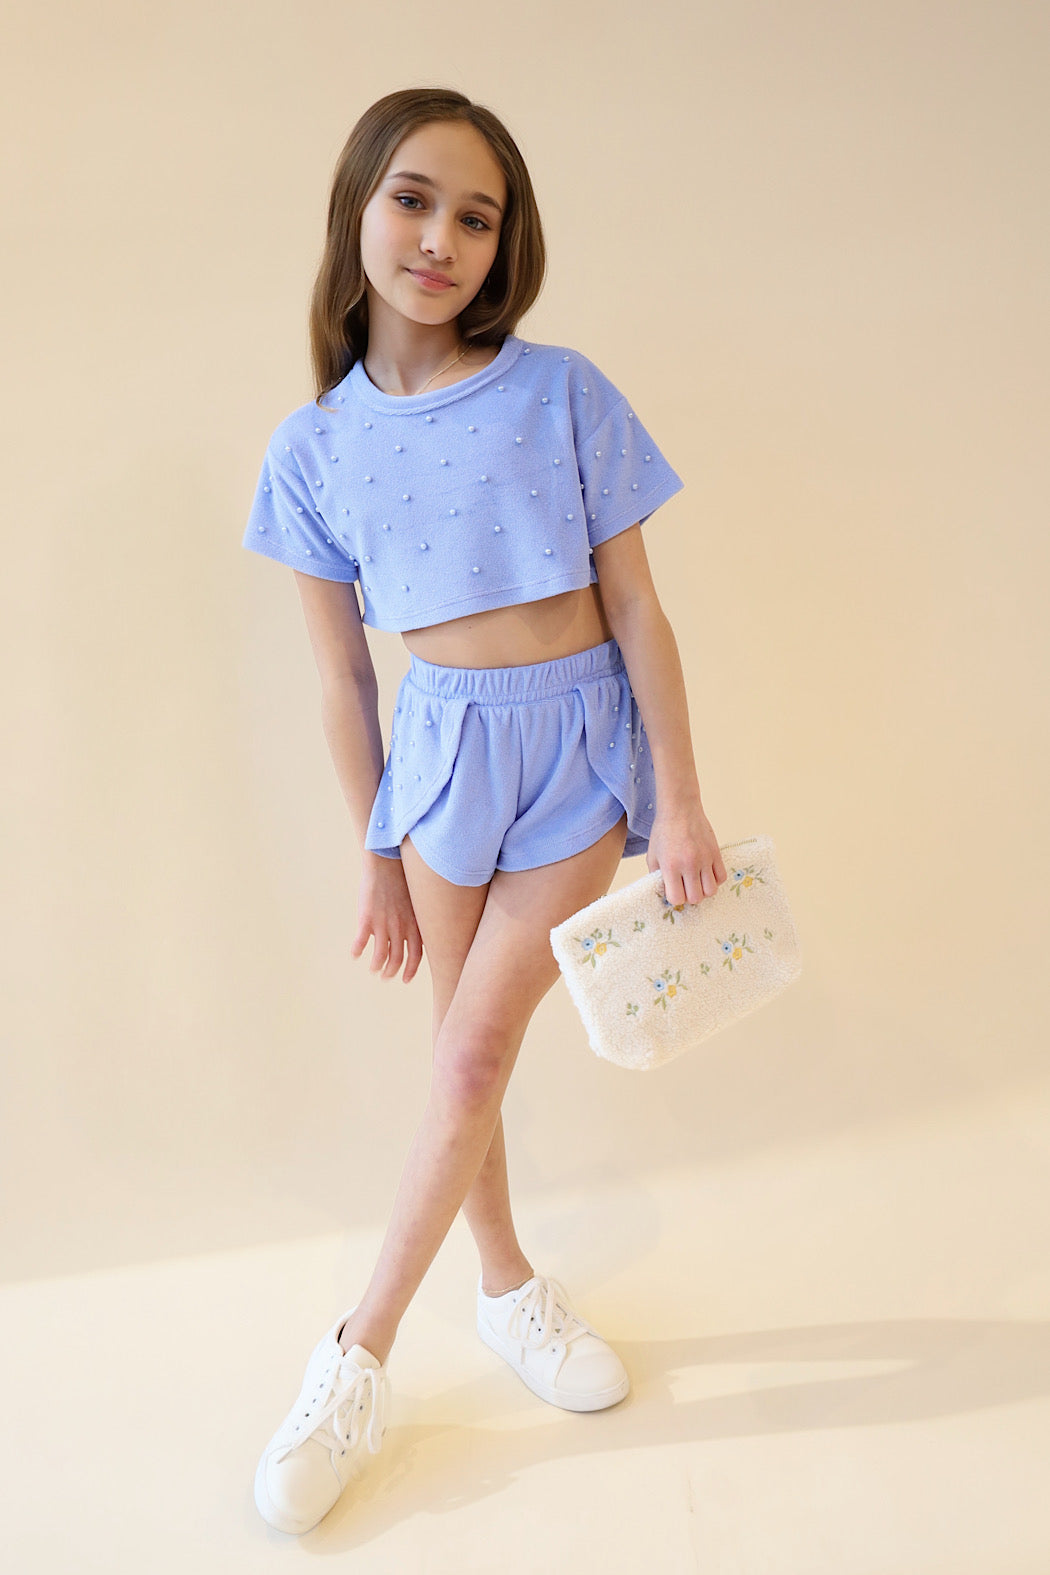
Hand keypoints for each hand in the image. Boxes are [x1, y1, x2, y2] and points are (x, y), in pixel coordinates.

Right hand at [351, 854, 423, 981]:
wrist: (387, 862)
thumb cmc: (403, 880)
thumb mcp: (417, 902)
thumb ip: (416, 919)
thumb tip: (417, 933)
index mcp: (414, 925)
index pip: (416, 956)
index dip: (411, 970)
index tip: (405, 979)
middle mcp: (400, 928)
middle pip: (397, 959)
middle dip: (391, 972)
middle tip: (385, 976)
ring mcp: (383, 924)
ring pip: (380, 956)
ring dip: (376, 966)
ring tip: (372, 969)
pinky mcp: (367, 918)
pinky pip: (361, 942)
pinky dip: (357, 951)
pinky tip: (354, 955)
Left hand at [646, 800, 727, 905]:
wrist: (680, 808)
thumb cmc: (664, 831)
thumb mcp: (653, 855)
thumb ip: (656, 876)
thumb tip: (664, 893)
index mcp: (671, 866)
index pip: (677, 898)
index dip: (675, 898)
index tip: (673, 891)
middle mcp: (689, 864)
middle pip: (696, 898)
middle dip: (689, 897)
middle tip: (685, 887)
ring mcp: (705, 859)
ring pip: (711, 891)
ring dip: (703, 891)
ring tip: (697, 882)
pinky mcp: (715, 853)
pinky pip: (722, 877)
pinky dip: (715, 880)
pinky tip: (706, 874)